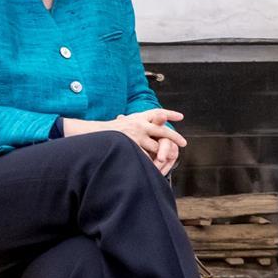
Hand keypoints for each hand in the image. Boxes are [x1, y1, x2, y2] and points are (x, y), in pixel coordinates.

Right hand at [64, 109, 186, 174]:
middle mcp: (140, 125)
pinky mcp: (133, 146)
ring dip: (162, 153)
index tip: (180, 116)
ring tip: (167, 159)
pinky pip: (146, 156)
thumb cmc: (110, 131)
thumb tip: (156, 118)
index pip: (157, 112)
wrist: (94, 135)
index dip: (169, 114)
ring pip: (157, 146)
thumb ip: (139, 122)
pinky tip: (155, 165)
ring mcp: (137, 136)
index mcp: (139, 118)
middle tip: (183, 143)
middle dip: (175, 137)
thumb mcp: (126, 122)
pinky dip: (151, 161)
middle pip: (163, 131)